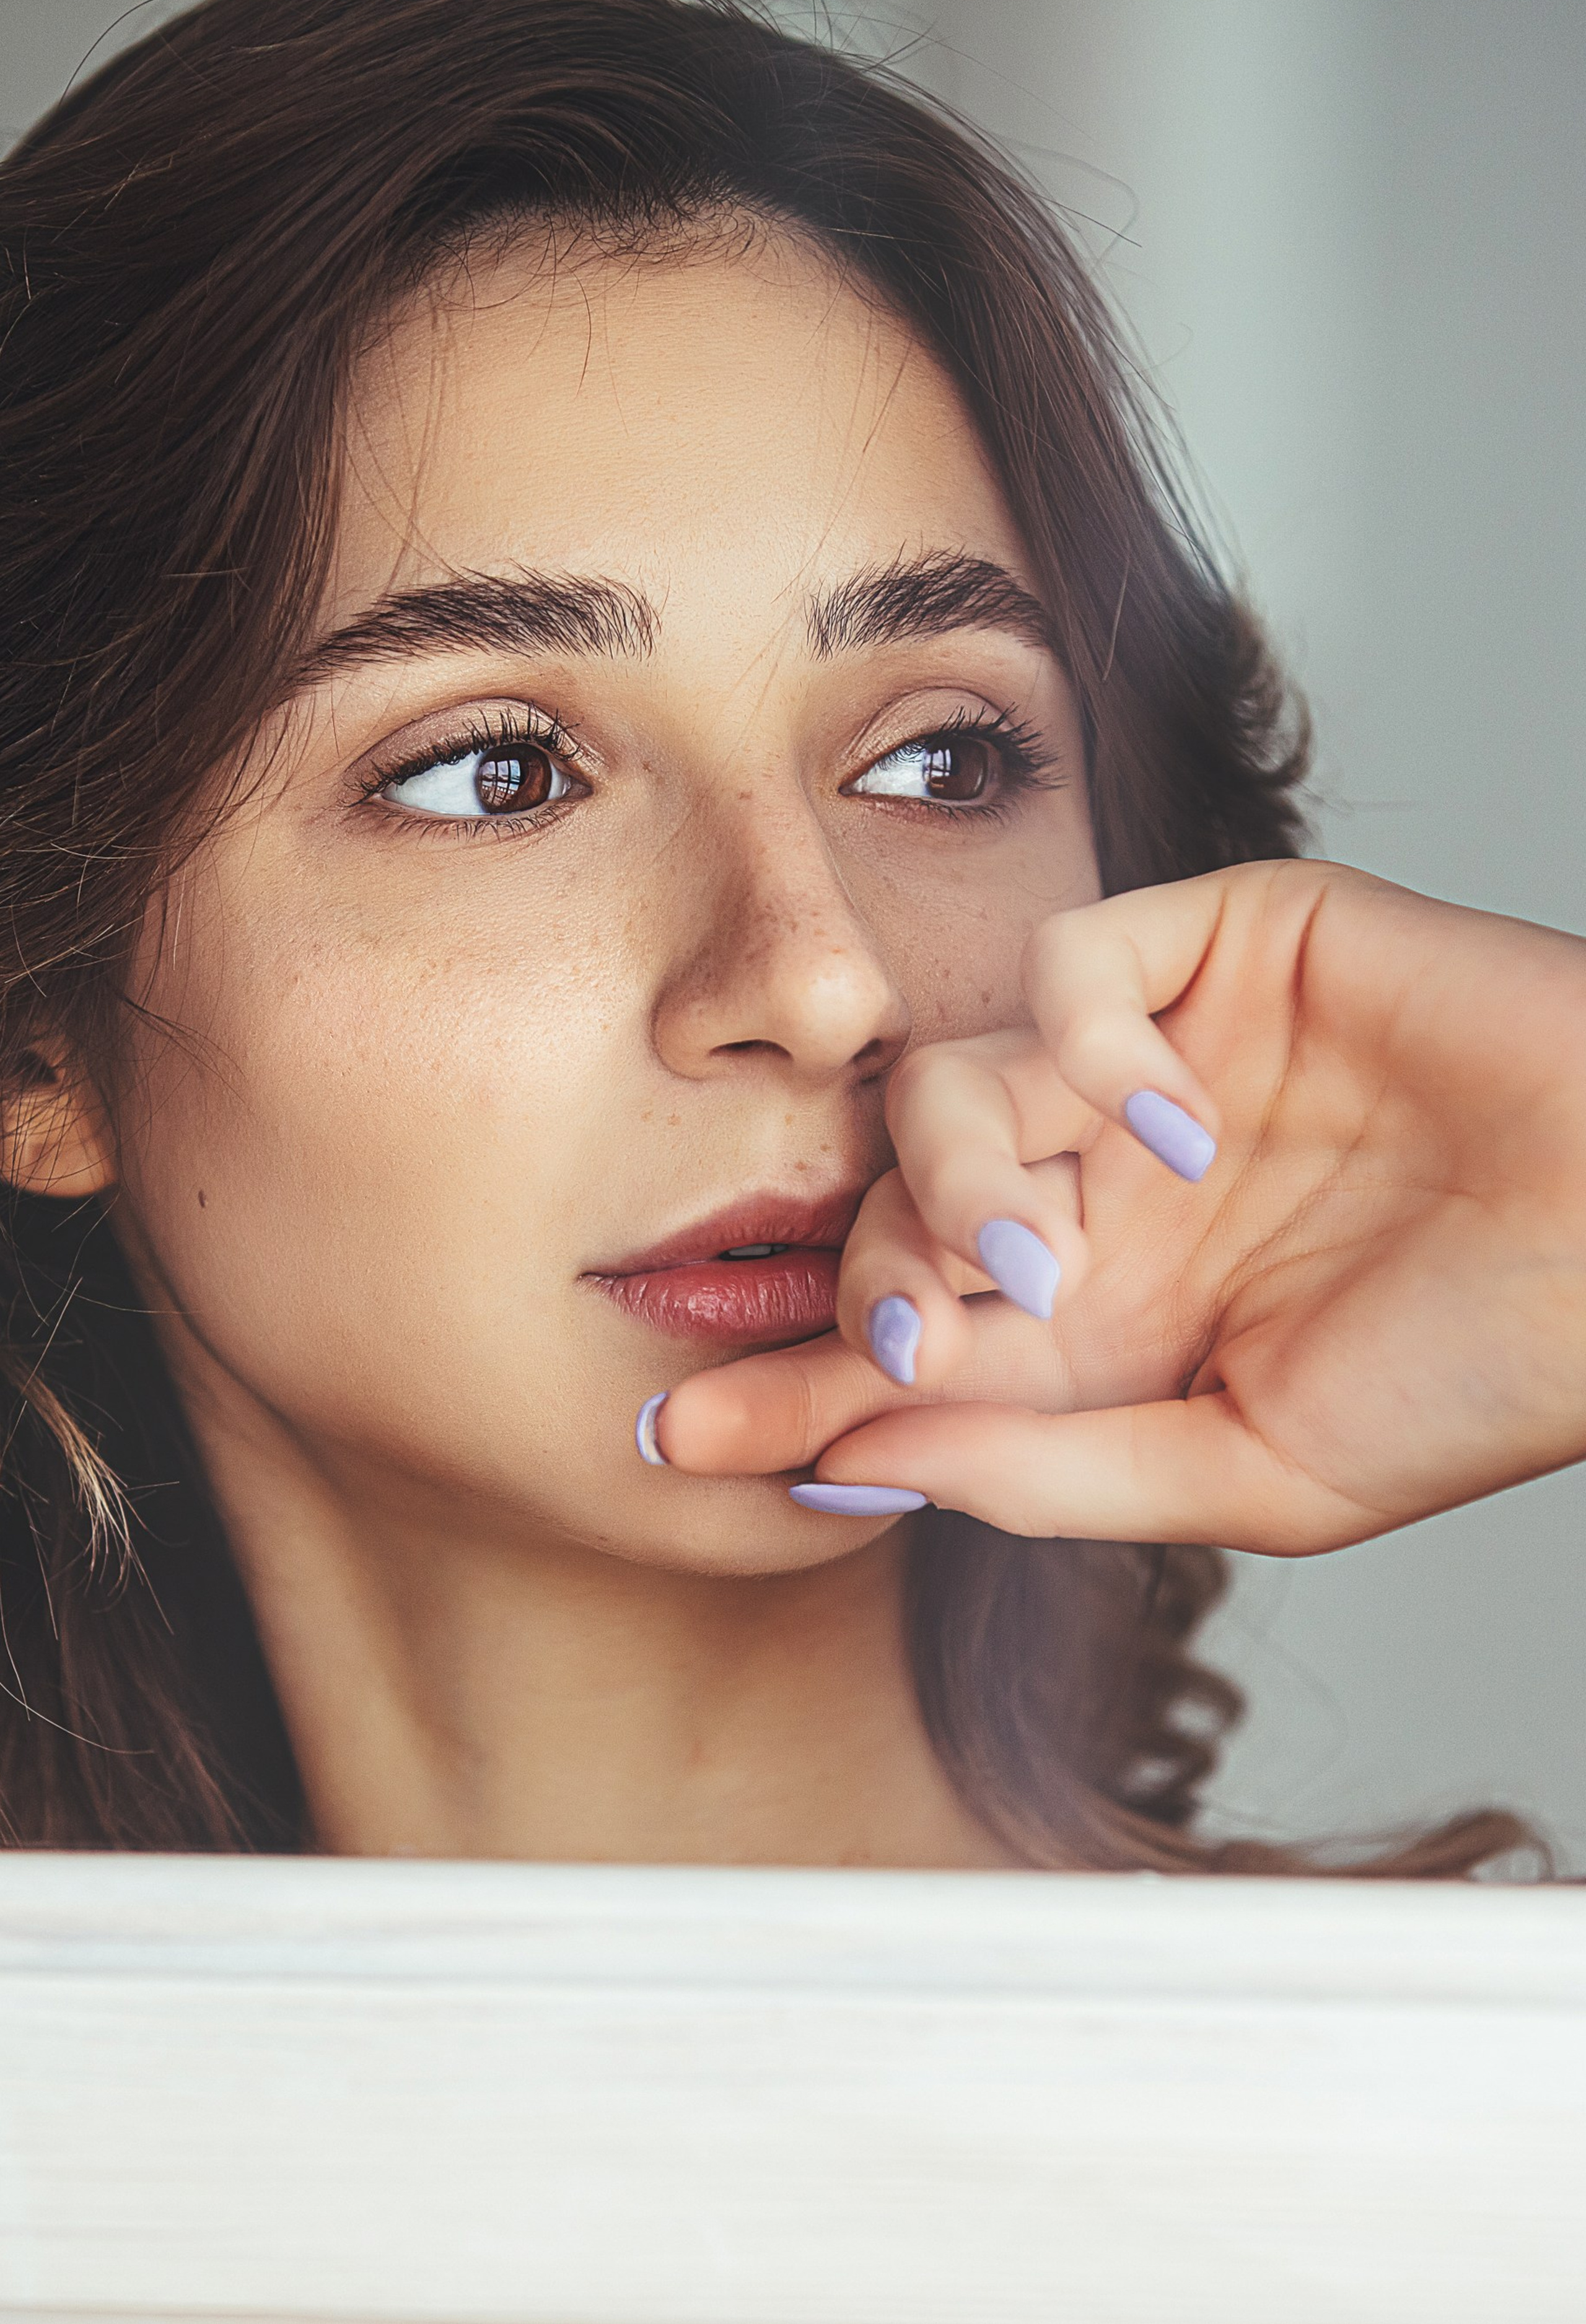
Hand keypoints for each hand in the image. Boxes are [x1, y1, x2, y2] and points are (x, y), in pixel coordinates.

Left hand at [649, 861, 1585, 1552]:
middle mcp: (1112, 1189)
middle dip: (881, 1282)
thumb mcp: (1250, 1467)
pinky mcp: (1221, 951)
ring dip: (965, 1178)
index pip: (909, 1339)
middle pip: (895, 1207)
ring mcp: (1158, 1067)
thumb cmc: (1485, 1370)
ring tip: (1053, 1256)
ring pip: (950, 1084)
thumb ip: (1048, 1467)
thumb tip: (858, 1465)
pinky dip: (1090, 1047)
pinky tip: (1177, 1126)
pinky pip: (1069, 969)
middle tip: (928, 1340)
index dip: (794, 1387)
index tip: (679, 1433)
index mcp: (1113, 1318)